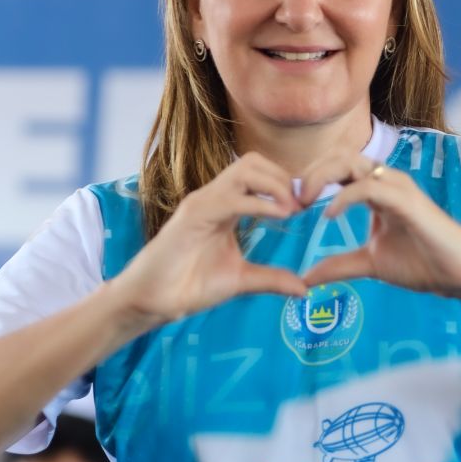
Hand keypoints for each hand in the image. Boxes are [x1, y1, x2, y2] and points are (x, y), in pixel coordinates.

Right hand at [114, 153, 307, 324]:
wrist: (153, 300)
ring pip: (244, 170)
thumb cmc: (190, 285)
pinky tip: (280, 216)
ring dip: (275, 185)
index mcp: (226, 206)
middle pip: (253, 161)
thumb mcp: (241, 281)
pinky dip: (260, 203)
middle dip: (283, 178)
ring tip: (292, 210)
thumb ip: (271, 279)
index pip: (259, 174)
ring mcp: (202, 202)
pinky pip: (231, 198)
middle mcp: (214, 197)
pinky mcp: (193, 215)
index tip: (307, 208)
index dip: (286, 184)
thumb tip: (304, 288)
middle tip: (302, 206)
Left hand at [299, 151, 460, 298]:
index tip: (291, 206)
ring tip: (305, 201)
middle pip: (338, 157)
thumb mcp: (370, 263)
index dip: (310, 180)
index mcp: (376, 190)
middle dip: (310, 173)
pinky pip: (368, 186)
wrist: (458, 275)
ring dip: (321, 177)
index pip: (336, 168)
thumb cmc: (423, 263)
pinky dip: (344, 197)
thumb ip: (339, 265)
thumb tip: (306, 278)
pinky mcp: (407, 200)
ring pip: (350, 162)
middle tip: (293, 200)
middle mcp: (386, 181)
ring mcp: (397, 187)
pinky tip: (329, 216)